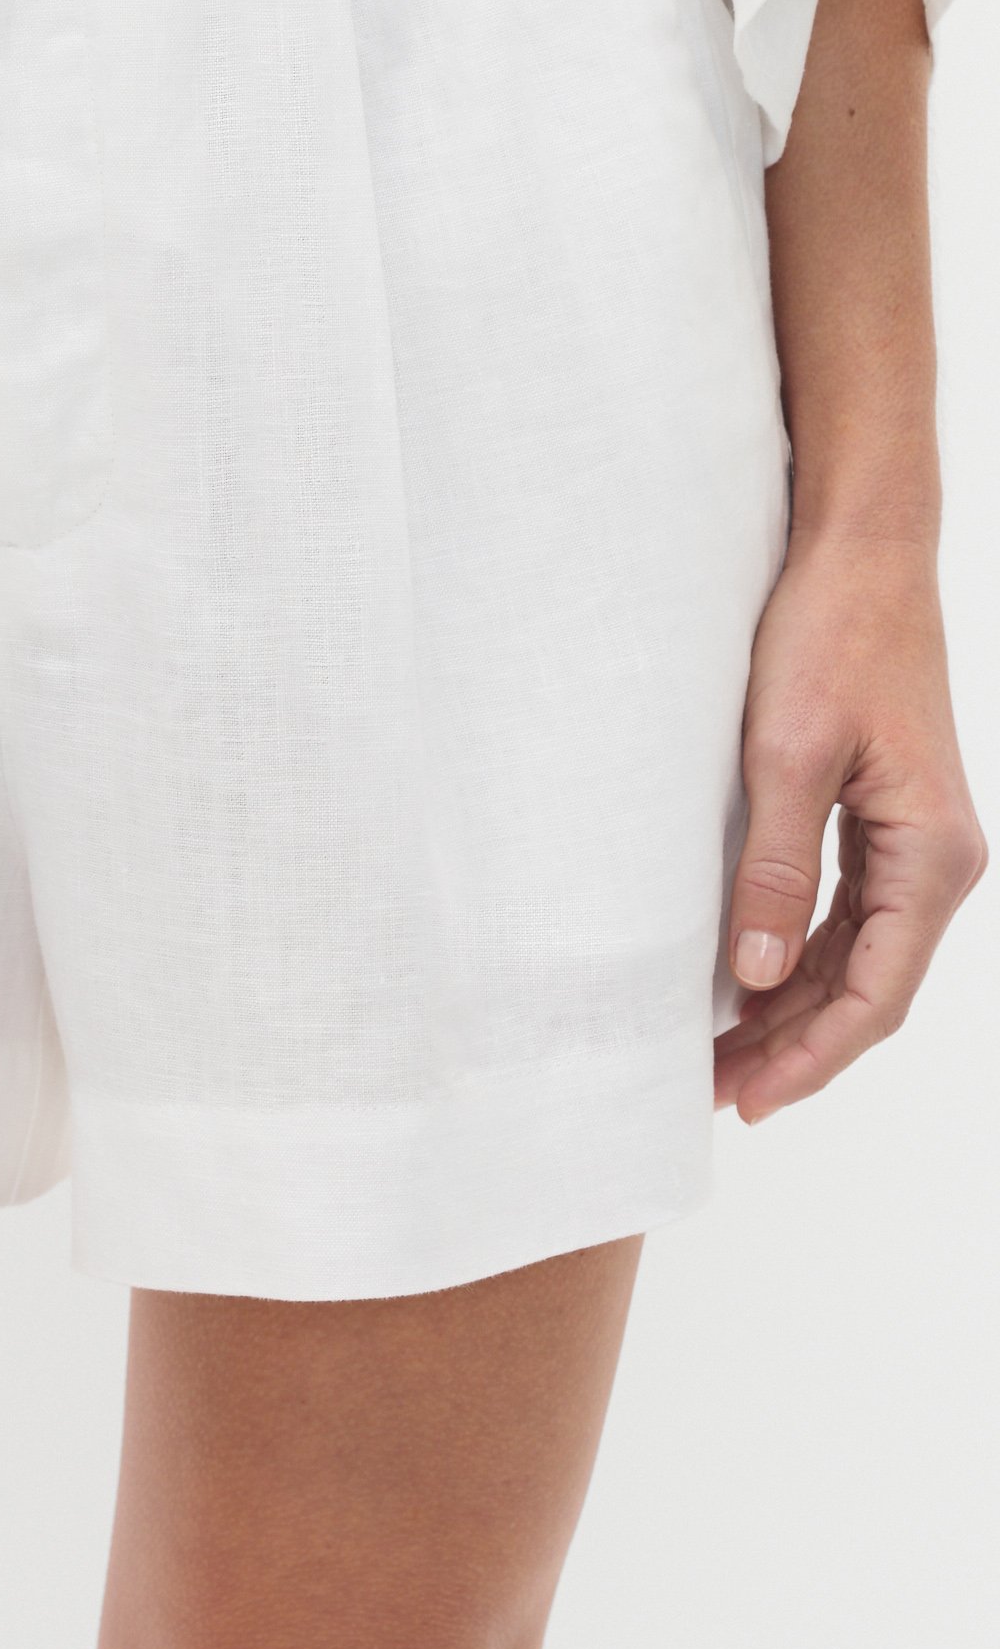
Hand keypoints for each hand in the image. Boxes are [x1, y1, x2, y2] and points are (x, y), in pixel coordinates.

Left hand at [714, 525, 984, 1123]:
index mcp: (932, 856)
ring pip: (854, 953)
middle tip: (712, 1088)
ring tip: (720, 1049)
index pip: (874, 995)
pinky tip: (747, 974)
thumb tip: (753, 973)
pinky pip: (846, 908)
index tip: (746, 1098)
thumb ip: (774, 867)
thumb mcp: (788, 754)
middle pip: (866, 986)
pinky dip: (799, 949)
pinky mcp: (884, 813)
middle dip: (792, 1043)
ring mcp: (913, 838)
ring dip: (791, 1002)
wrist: (861, 550)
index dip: (810, 1056)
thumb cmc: (832, 635)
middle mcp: (937, 858)